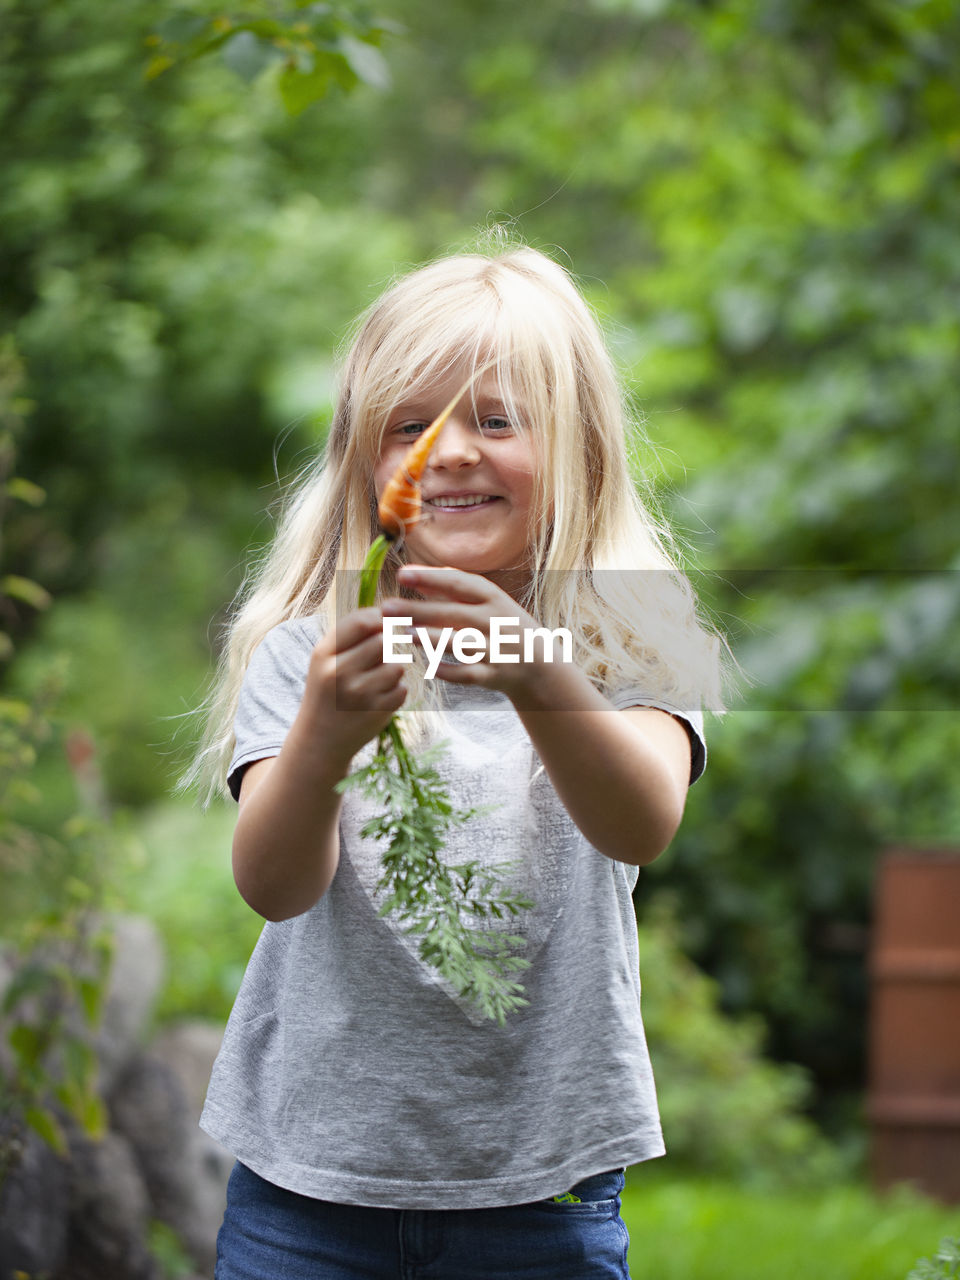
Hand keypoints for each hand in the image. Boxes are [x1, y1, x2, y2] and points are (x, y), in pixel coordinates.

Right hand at [304, 605, 406, 765]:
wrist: (320, 739)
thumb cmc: (327, 689)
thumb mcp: (326, 658)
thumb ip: (352, 633)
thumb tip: (388, 612)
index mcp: (323, 654)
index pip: (361, 622)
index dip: (378, 619)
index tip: (381, 625)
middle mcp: (339, 673)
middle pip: (383, 641)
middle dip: (386, 646)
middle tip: (378, 657)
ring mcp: (359, 695)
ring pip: (397, 666)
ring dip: (392, 670)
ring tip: (375, 680)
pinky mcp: (377, 713)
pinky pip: (402, 688)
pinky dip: (395, 691)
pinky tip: (378, 698)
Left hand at [384, 565, 560, 700]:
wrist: (539, 663)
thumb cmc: (502, 625)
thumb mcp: (486, 602)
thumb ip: (453, 589)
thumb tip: (414, 575)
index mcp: (493, 598)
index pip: (459, 583)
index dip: (430, 578)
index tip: (402, 574)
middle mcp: (495, 621)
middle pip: (454, 613)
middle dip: (419, 610)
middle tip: (386, 607)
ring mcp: (496, 649)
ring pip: (460, 643)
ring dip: (432, 639)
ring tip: (405, 634)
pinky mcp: (493, 675)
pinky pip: (468, 674)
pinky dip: (448, 671)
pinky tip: (427, 666)